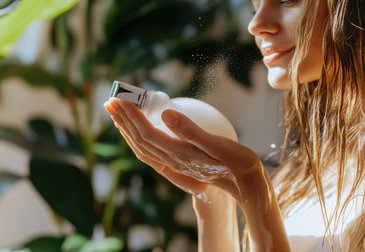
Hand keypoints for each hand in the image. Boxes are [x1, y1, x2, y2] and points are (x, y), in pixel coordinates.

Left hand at [104, 98, 262, 202]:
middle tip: (110, 101)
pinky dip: (141, 140)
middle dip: (123, 120)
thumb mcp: (217, 144)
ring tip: (118, 114)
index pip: (147, 133)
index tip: (120, 98)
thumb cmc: (236, 162)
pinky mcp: (181, 163)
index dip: (132, 115)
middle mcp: (174, 160)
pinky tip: (139, 132)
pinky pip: (153, 152)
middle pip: (140, 139)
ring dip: (128, 129)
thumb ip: (191, 131)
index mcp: (180, 153)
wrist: (245, 183)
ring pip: (144, 147)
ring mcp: (177, 163)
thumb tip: (166, 113)